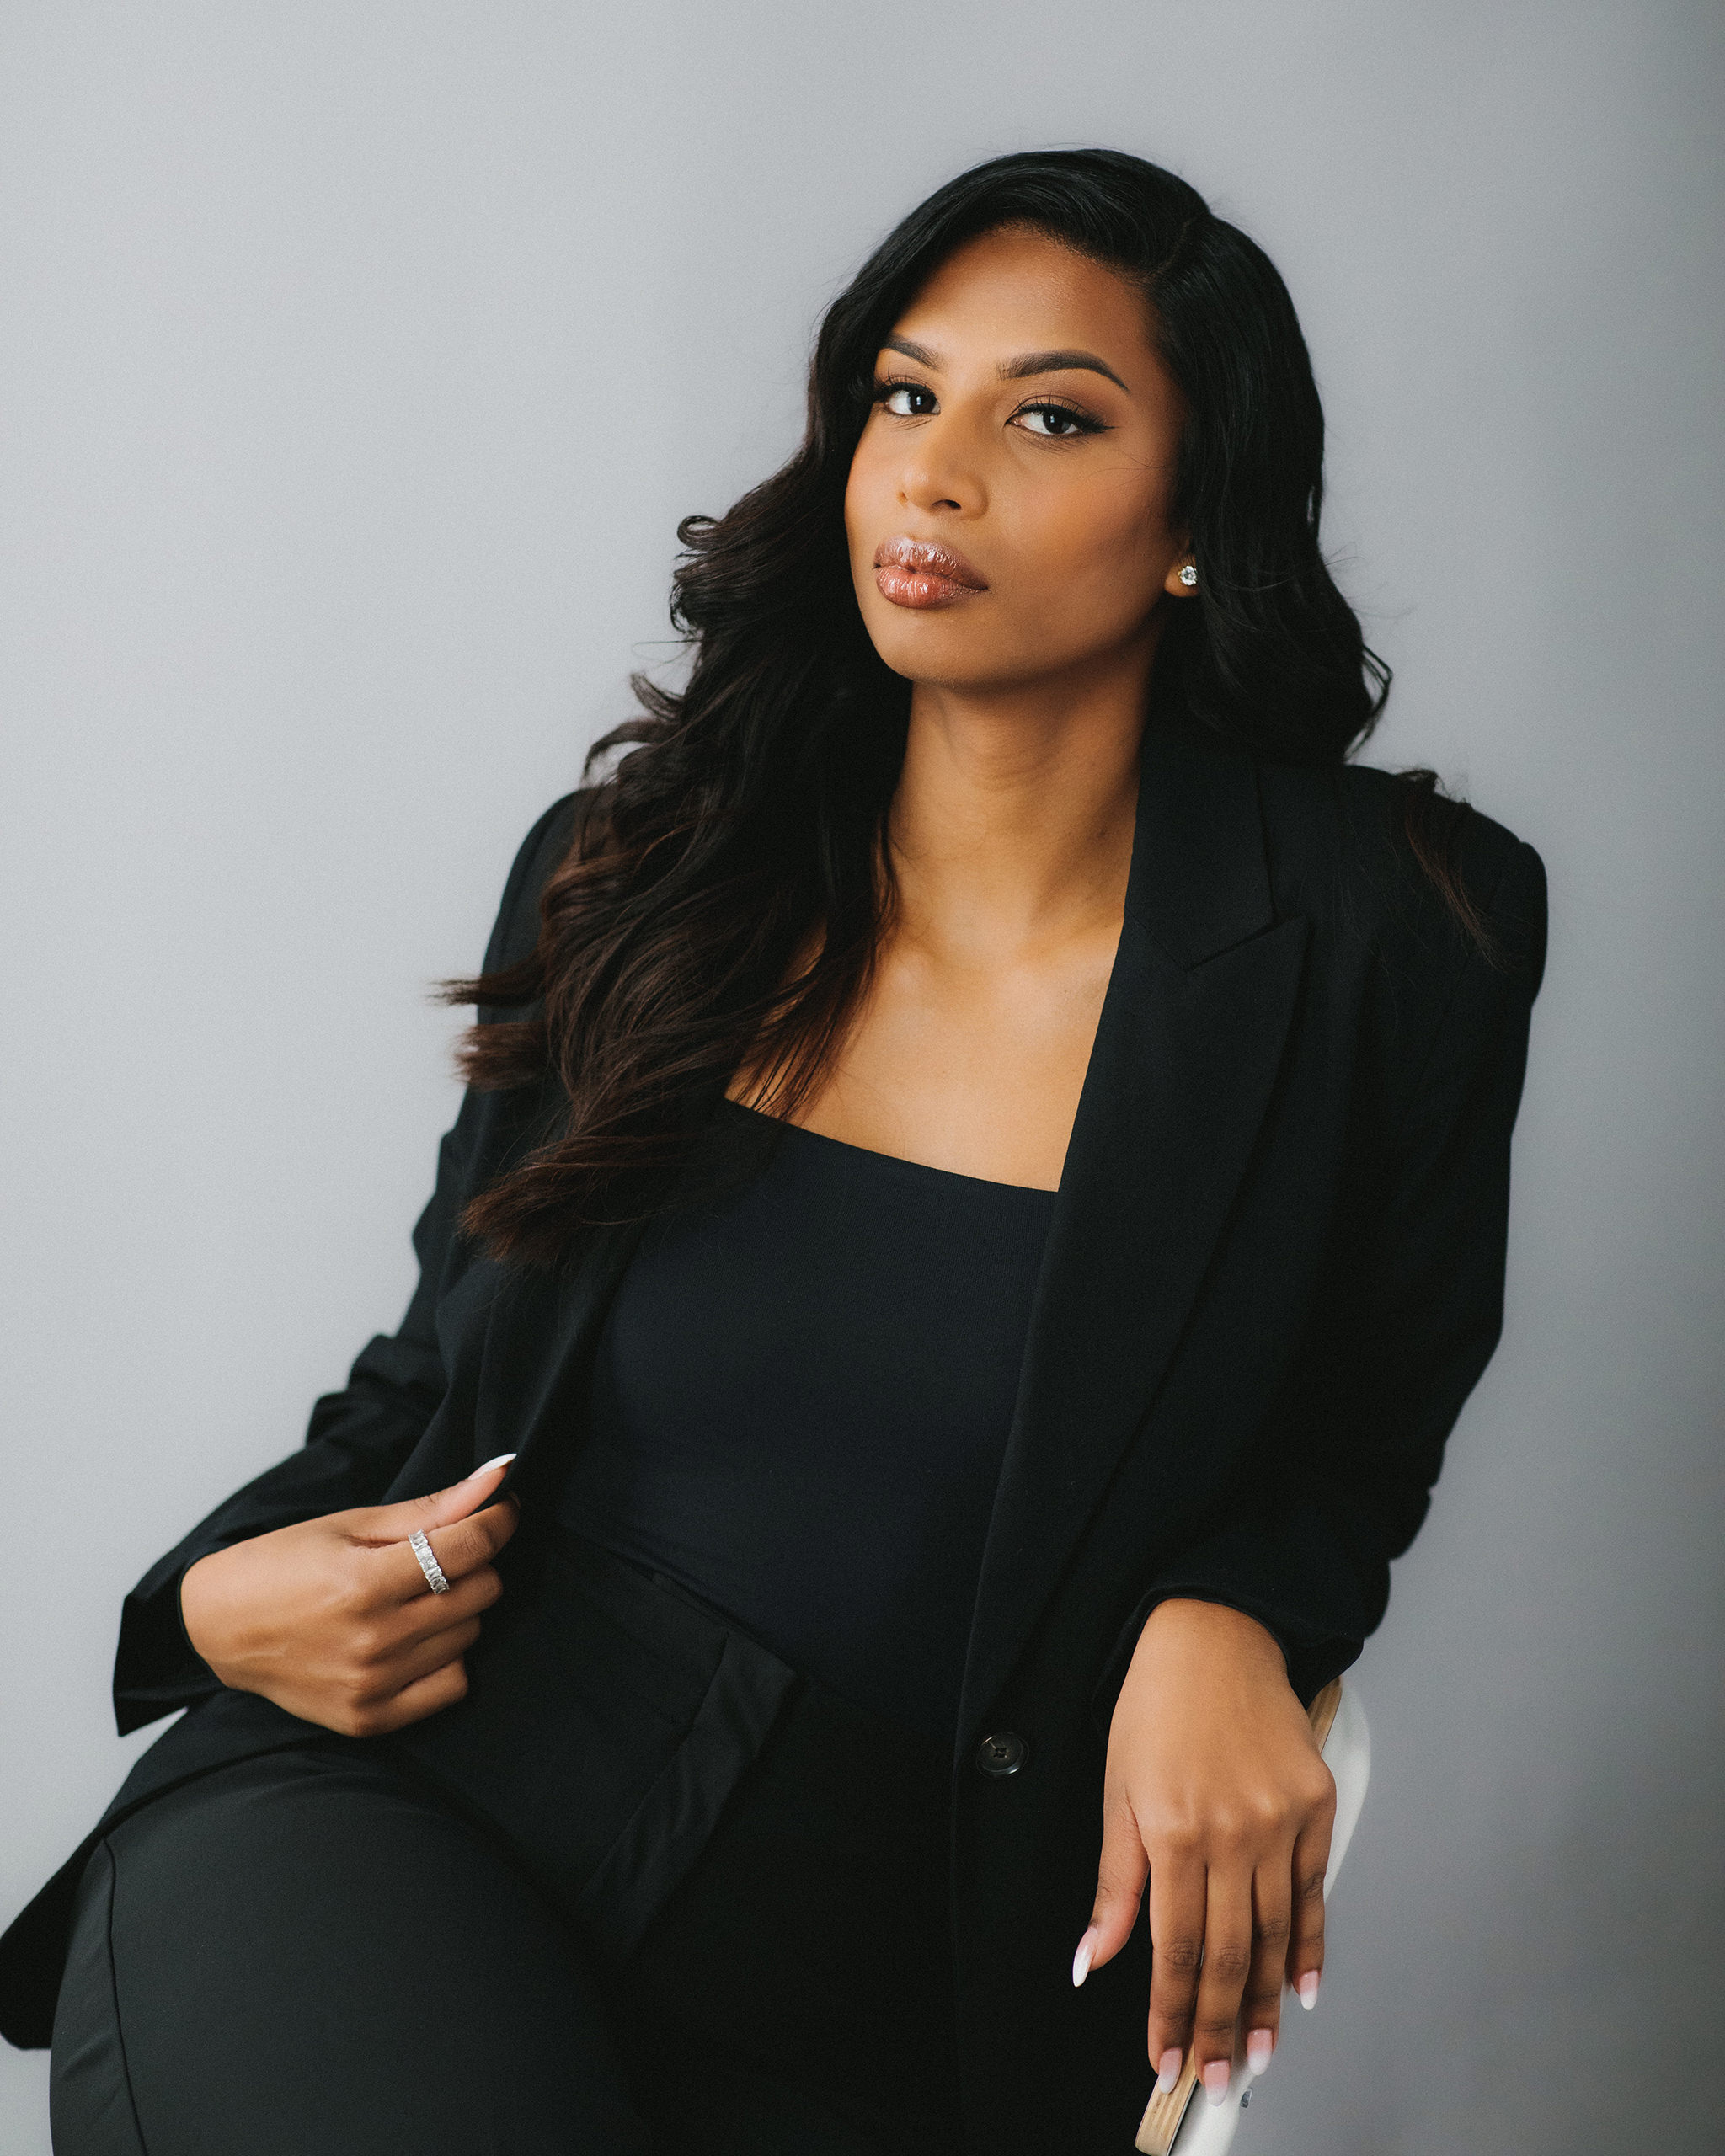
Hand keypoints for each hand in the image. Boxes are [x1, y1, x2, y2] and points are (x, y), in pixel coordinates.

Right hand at [178, 1456, 519, 1737]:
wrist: (223, 1627)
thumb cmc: (284, 1565)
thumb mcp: (353, 1523)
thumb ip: (431, 1509)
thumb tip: (499, 1477)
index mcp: (364, 1583)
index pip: (471, 1548)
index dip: (497, 1520)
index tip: (500, 1509)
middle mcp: (373, 1640)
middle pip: (480, 1591)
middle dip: (472, 1564)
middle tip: (438, 1555)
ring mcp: (372, 1685)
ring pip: (470, 1634)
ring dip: (455, 1608)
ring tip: (412, 1597)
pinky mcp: (370, 1719)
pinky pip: (452, 1684)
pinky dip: (445, 1657)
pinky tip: (414, 1638)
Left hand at [1074, 1598, 1334, 2103]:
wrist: (1213, 1637)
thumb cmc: (1154, 1707)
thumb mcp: (1115, 1791)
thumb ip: (1113, 1884)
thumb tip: (1092, 1959)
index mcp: (1173, 1831)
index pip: (1176, 1947)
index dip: (1172, 2011)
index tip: (1167, 2057)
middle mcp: (1232, 1832)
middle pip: (1229, 1953)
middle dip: (1220, 2025)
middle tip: (1215, 2078)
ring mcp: (1279, 1820)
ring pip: (1274, 1933)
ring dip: (1265, 2001)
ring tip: (1257, 2053)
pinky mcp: (1315, 1805)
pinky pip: (1313, 1891)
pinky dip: (1308, 1945)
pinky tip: (1301, 1989)